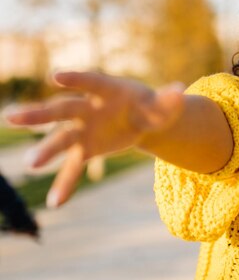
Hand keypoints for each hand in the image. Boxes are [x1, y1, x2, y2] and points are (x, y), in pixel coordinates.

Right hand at [3, 71, 185, 207]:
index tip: (54, 76)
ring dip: (46, 151)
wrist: (143, 119)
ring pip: (61, 139)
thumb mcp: (164, 103)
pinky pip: (74, 168)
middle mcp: (89, 108)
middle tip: (13, 118)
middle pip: (63, 109)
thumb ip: (169, 99)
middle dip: (40, 114)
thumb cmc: (151, 105)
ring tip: (30, 165)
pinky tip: (56, 203)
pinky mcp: (87, 149)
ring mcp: (84, 129)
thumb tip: (181, 92)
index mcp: (107, 90)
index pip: (89, 82)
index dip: (74, 78)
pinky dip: (66, 184)